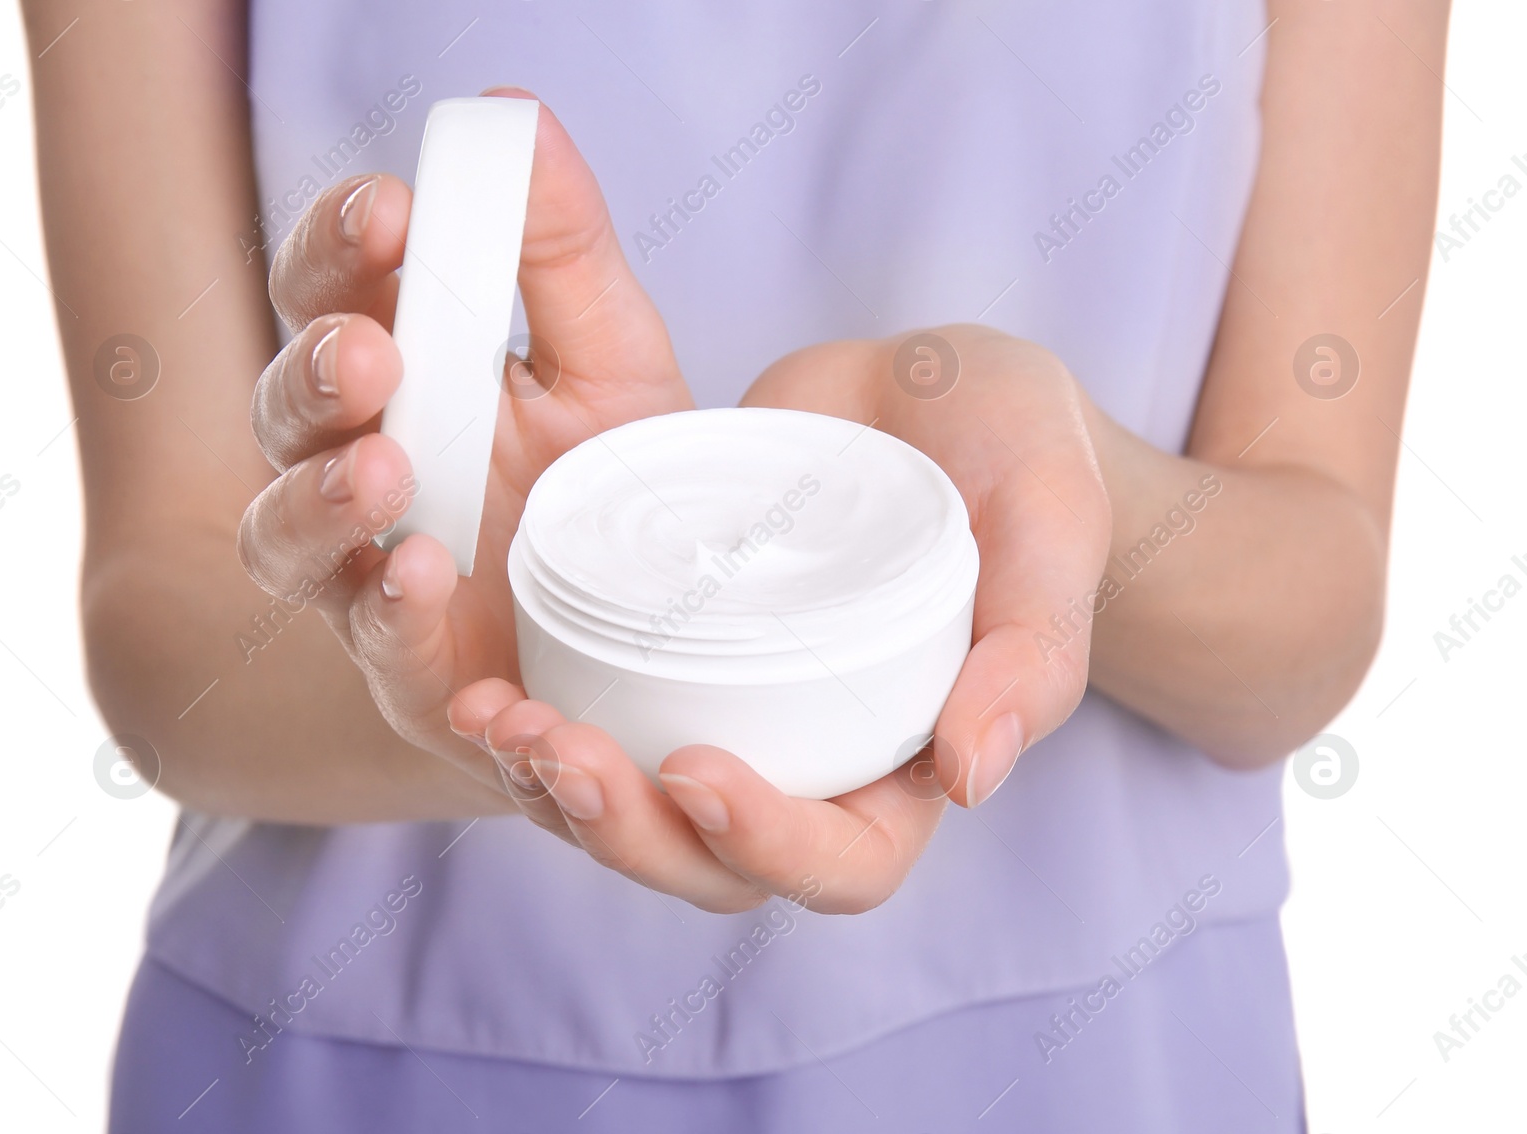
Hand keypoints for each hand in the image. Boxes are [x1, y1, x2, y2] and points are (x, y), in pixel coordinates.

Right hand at [238, 90, 690, 798]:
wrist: (678, 612)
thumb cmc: (622, 479)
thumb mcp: (615, 354)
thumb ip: (563, 251)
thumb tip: (516, 120)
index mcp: (403, 373)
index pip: (330, 290)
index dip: (338, 246)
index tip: (391, 211)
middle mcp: (364, 466)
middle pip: (281, 410)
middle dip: (314, 372)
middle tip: (371, 352)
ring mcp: (373, 570)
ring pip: (283, 537)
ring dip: (317, 499)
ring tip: (382, 470)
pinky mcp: (414, 667)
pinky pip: (373, 644)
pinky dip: (390, 612)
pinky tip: (425, 577)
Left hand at [451, 326, 1110, 911]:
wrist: (937, 389)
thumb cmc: (1023, 458)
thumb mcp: (1050, 529)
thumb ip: (1033, 647)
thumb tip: (972, 778)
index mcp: (906, 766)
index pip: (841, 862)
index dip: (767, 845)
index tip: (696, 771)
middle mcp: (807, 760)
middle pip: (704, 858)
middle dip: (623, 828)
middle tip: (554, 749)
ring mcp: (729, 708)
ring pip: (628, 799)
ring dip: (553, 781)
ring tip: (495, 716)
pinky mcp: (667, 647)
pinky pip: (593, 702)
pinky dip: (533, 702)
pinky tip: (480, 670)